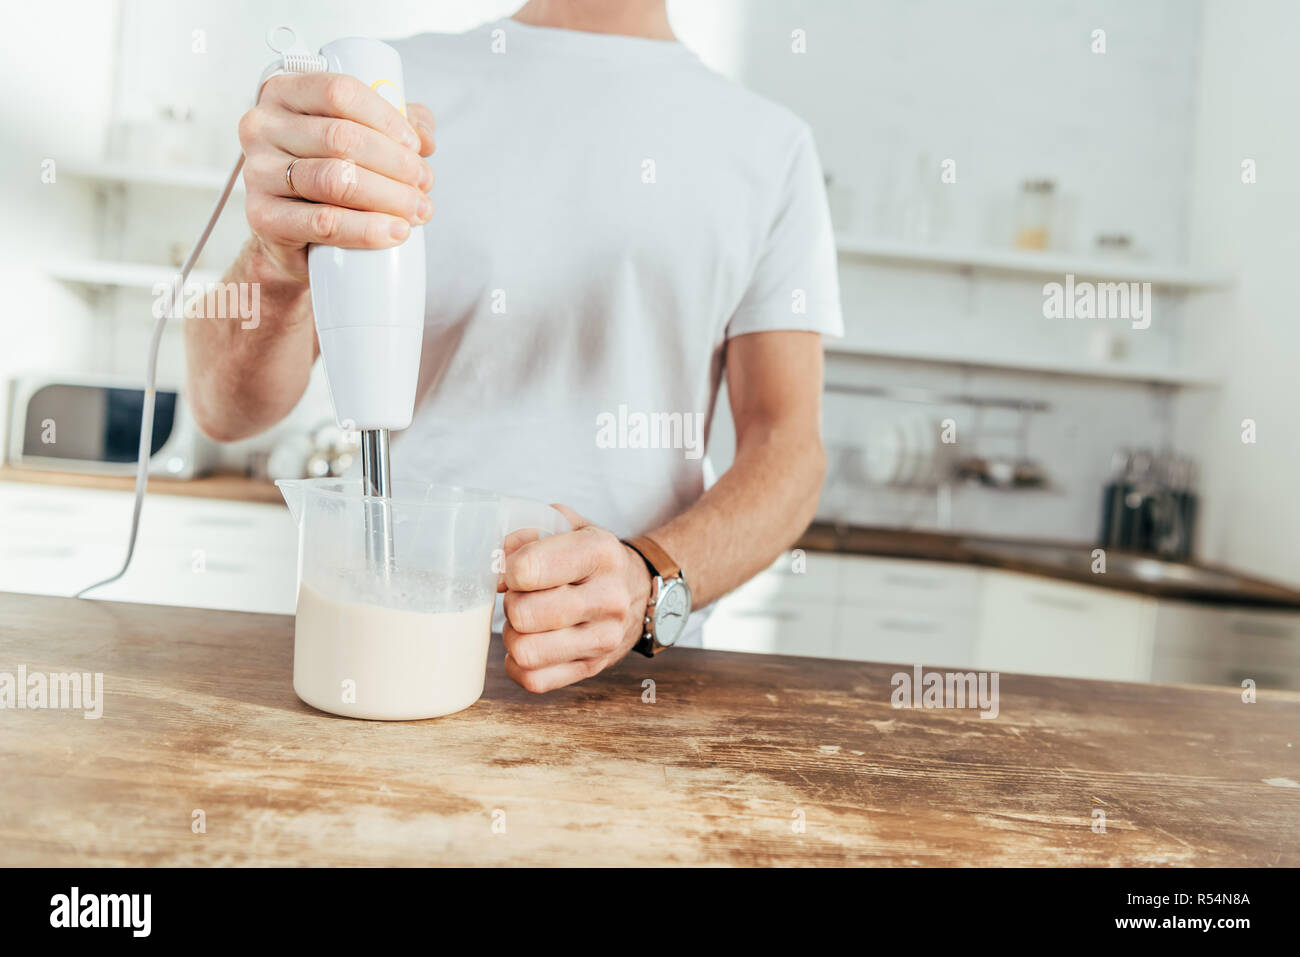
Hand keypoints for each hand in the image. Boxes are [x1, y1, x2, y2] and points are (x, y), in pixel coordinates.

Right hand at [237, 72, 436, 280]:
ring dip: (389, 197)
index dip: (386, 118)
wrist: (293, 233)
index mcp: (284, 93)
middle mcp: (262, 127)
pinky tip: (395, 231)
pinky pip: (324, 221)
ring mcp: (257, 172)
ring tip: (417, 210)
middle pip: (342, 137)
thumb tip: (424, 137)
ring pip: (335, 180)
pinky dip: (367, 229)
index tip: (415, 145)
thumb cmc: (326, 176)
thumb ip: (394, 124)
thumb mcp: (359, 139)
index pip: (340, 91)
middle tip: (423, 183)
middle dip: (396, 163)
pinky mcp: (262, 217)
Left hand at [501, 506, 652, 692]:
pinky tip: (530, 643)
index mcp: (600, 552)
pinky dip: (519, 664)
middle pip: (523, 614)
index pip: (528, 569)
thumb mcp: (567, 526)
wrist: (635, 589)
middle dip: (512, 603)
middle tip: (523, 596)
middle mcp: (609, 598)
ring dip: (514, 636)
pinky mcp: (592, 668)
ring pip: (525, 652)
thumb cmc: (589, 556)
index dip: (509, 570)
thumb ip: (527, 532)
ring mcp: (604, 638)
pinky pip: (533, 680)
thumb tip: (497, 564)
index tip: (517, 570)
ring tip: (528, 621)